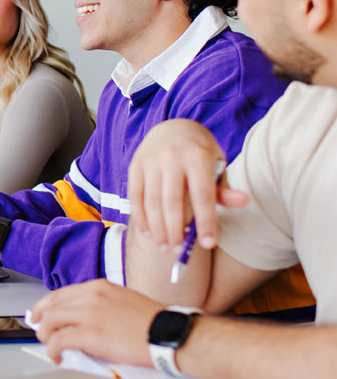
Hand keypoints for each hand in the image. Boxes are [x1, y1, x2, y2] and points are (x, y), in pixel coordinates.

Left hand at [29, 280, 163, 366]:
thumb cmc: (153, 322)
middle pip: (52, 306)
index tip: (40, 314)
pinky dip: (53, 349)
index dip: (45, 305)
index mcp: (100, 287)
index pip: (61, 294)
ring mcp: (90, 314)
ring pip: (51, 321)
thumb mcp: (123, 300)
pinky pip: (60, 340)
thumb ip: (100, 304)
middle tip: (40, 332)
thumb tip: (82, 316)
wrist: (170, 334)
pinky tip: (57, 356)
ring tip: (49, 345)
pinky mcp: (91, 334)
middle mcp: (91, 296)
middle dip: (41, 320)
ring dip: (45, 335)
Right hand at [126, 119, 247, 252]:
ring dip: (157, 228)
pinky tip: (148, 233)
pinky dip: (141, 217)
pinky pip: (135, 196)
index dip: (206, 222)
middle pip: (173, 202)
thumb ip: (224, 187)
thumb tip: (242, 202)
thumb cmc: (200, 152)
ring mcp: (151, 161)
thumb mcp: (217, 163)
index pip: (203, 195)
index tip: (208, 245)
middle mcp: (172, 157)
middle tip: (179, 251)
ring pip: (152, 201)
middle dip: (175, 230)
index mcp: (198, 156)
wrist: (172, 127)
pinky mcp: (136, 166)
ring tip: (165, 247)